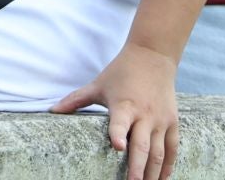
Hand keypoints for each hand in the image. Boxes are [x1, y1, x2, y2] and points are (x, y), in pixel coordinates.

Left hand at [52, 42, 177, 179]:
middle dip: (137, 168)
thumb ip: (76, 100)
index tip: (117, 147)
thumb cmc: (121, 72)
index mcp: (124, 105)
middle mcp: (144, 114)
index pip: (120, 122)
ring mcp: (160, 119)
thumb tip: (51, 111)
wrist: (153, 57)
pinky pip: (173, 147)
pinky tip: (162, 178)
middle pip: (142, 146)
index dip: (118, 134)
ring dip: (153, 172)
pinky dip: (169, 165)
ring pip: (159, 152)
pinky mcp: (172, 121)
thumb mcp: (98, 85)